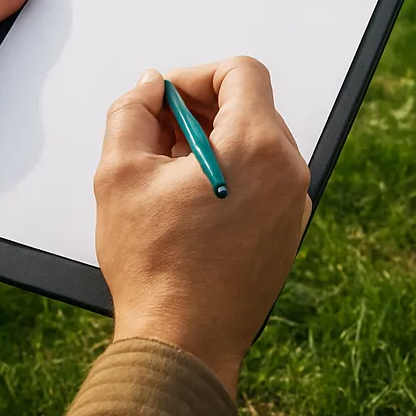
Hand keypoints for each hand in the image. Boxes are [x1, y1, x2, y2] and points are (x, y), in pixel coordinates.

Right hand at [95, 59, 311, 398]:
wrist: (185, 344)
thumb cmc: (154, 263)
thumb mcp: (121, 173)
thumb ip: (132, 111)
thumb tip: (151, 86)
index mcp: (258, 144)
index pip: (242, 71)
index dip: (196, 75)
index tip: (164, 100)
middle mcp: (288, 167)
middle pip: (249, 105)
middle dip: (199, 108)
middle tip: (155, 135)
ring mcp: (294, 200)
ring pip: (255, 141)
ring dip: (212, 141)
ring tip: (167, 172)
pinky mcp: (288, 227)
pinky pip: (263, 176)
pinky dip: (230, 171)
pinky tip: (190, 201)